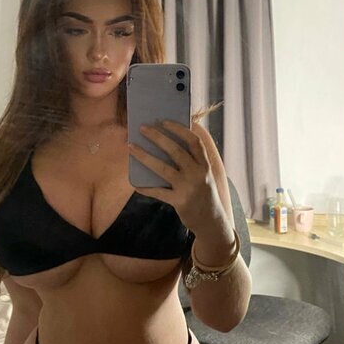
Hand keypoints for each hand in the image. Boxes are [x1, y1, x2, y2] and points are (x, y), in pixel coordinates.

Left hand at [128, 119, 221, 233]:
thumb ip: (193, 162)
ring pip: (163, 168)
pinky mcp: (180, 201)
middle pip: (176, 151)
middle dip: (157, 137)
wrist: (212, 222)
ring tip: (131, 147)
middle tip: (142, 128)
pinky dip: (146, 188)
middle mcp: (198, 174)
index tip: (164, 121)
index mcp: (205, 164)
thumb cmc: (204, 194)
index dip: (178, 129)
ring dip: (145, 156)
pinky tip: (135, 184)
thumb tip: (167, 145)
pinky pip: (158, 192)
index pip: (193, 141)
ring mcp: (188, 187)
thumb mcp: (205, 175)